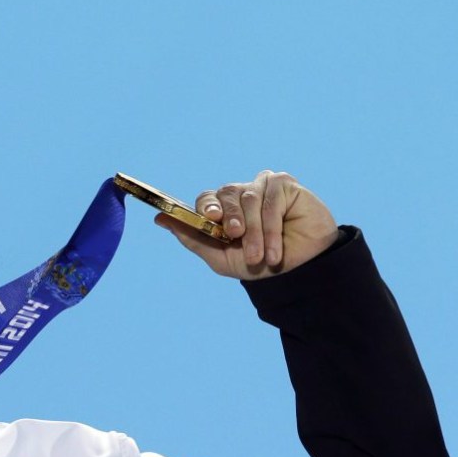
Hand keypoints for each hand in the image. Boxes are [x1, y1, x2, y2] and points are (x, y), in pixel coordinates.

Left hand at [155, 170, 338, 279]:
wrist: (298, 272)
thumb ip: (193, 238)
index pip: (206, 199)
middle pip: (225, 193)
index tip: (210, 217)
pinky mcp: (284, 184)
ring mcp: (262, 186)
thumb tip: (160, 219)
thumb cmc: (259, 264)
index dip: (206, 205)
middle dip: (231, 218)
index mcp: (223, 209)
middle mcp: (240, 194)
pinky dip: (271, 227)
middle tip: (236, 236)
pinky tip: (275, 250)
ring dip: (255, 232)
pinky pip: (271, 200)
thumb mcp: (221, 257)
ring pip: (249, 199)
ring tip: (261, 257)